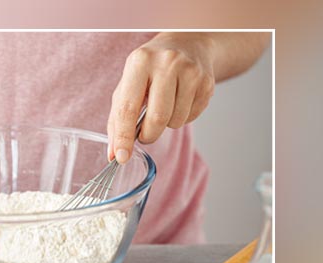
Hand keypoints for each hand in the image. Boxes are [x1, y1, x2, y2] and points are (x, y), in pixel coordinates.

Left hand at [107, 33, 215, 162]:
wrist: (187, 44)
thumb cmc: (151, 69)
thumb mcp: (128, 85)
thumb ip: (118, 120)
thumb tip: (115, 153)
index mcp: (140, 62)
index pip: (128, 107)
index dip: (124, 136)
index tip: (121, 157)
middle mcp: (167, 63)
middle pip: (157, 118)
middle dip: (148, 135)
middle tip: (144, 133)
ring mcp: (191, 72)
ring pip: (175, 121)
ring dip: (166, 124)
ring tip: (164, 105)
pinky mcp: (207, 83)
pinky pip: (191, 117)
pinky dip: (181, 117)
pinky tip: (179, 100)